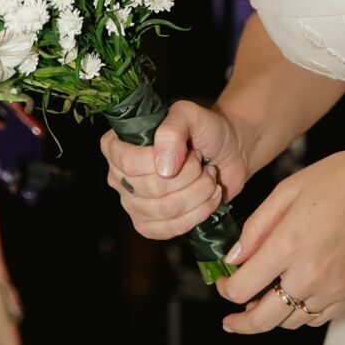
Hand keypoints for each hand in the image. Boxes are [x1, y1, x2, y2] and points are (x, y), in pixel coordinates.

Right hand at [99, 98, 250, 241]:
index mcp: (116, 145)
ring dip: (199, 192)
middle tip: (201, 163)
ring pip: (166, 210)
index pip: (129, 163)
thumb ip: (172, 131)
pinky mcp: (151, 226)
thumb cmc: (204, 130)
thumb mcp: (188, 115)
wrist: (228, 151)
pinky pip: (171, 229)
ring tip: (208, 178)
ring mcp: (133, 204)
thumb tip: (163, 169)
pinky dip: (199, 213)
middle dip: (189, 175)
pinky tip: (208, 197)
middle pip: (152, 188)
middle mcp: (119, 176)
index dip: (161, 160)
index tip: (188, 150)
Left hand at [215, 139, 344, 333]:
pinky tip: (294, 299)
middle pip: (264, 319)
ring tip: (261, 306)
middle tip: (231, 320)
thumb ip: (256, 227)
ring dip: (272, 317)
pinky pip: (317, 318)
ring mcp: (334, 288)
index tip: (224, 282)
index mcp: (289, 244)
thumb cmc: (344, 179)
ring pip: (291, 322)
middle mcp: (311, 274)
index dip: (226, 289)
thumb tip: (235, 258)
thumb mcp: (288, 190)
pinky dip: (300, 315)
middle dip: (241, 323)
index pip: (243, 287)